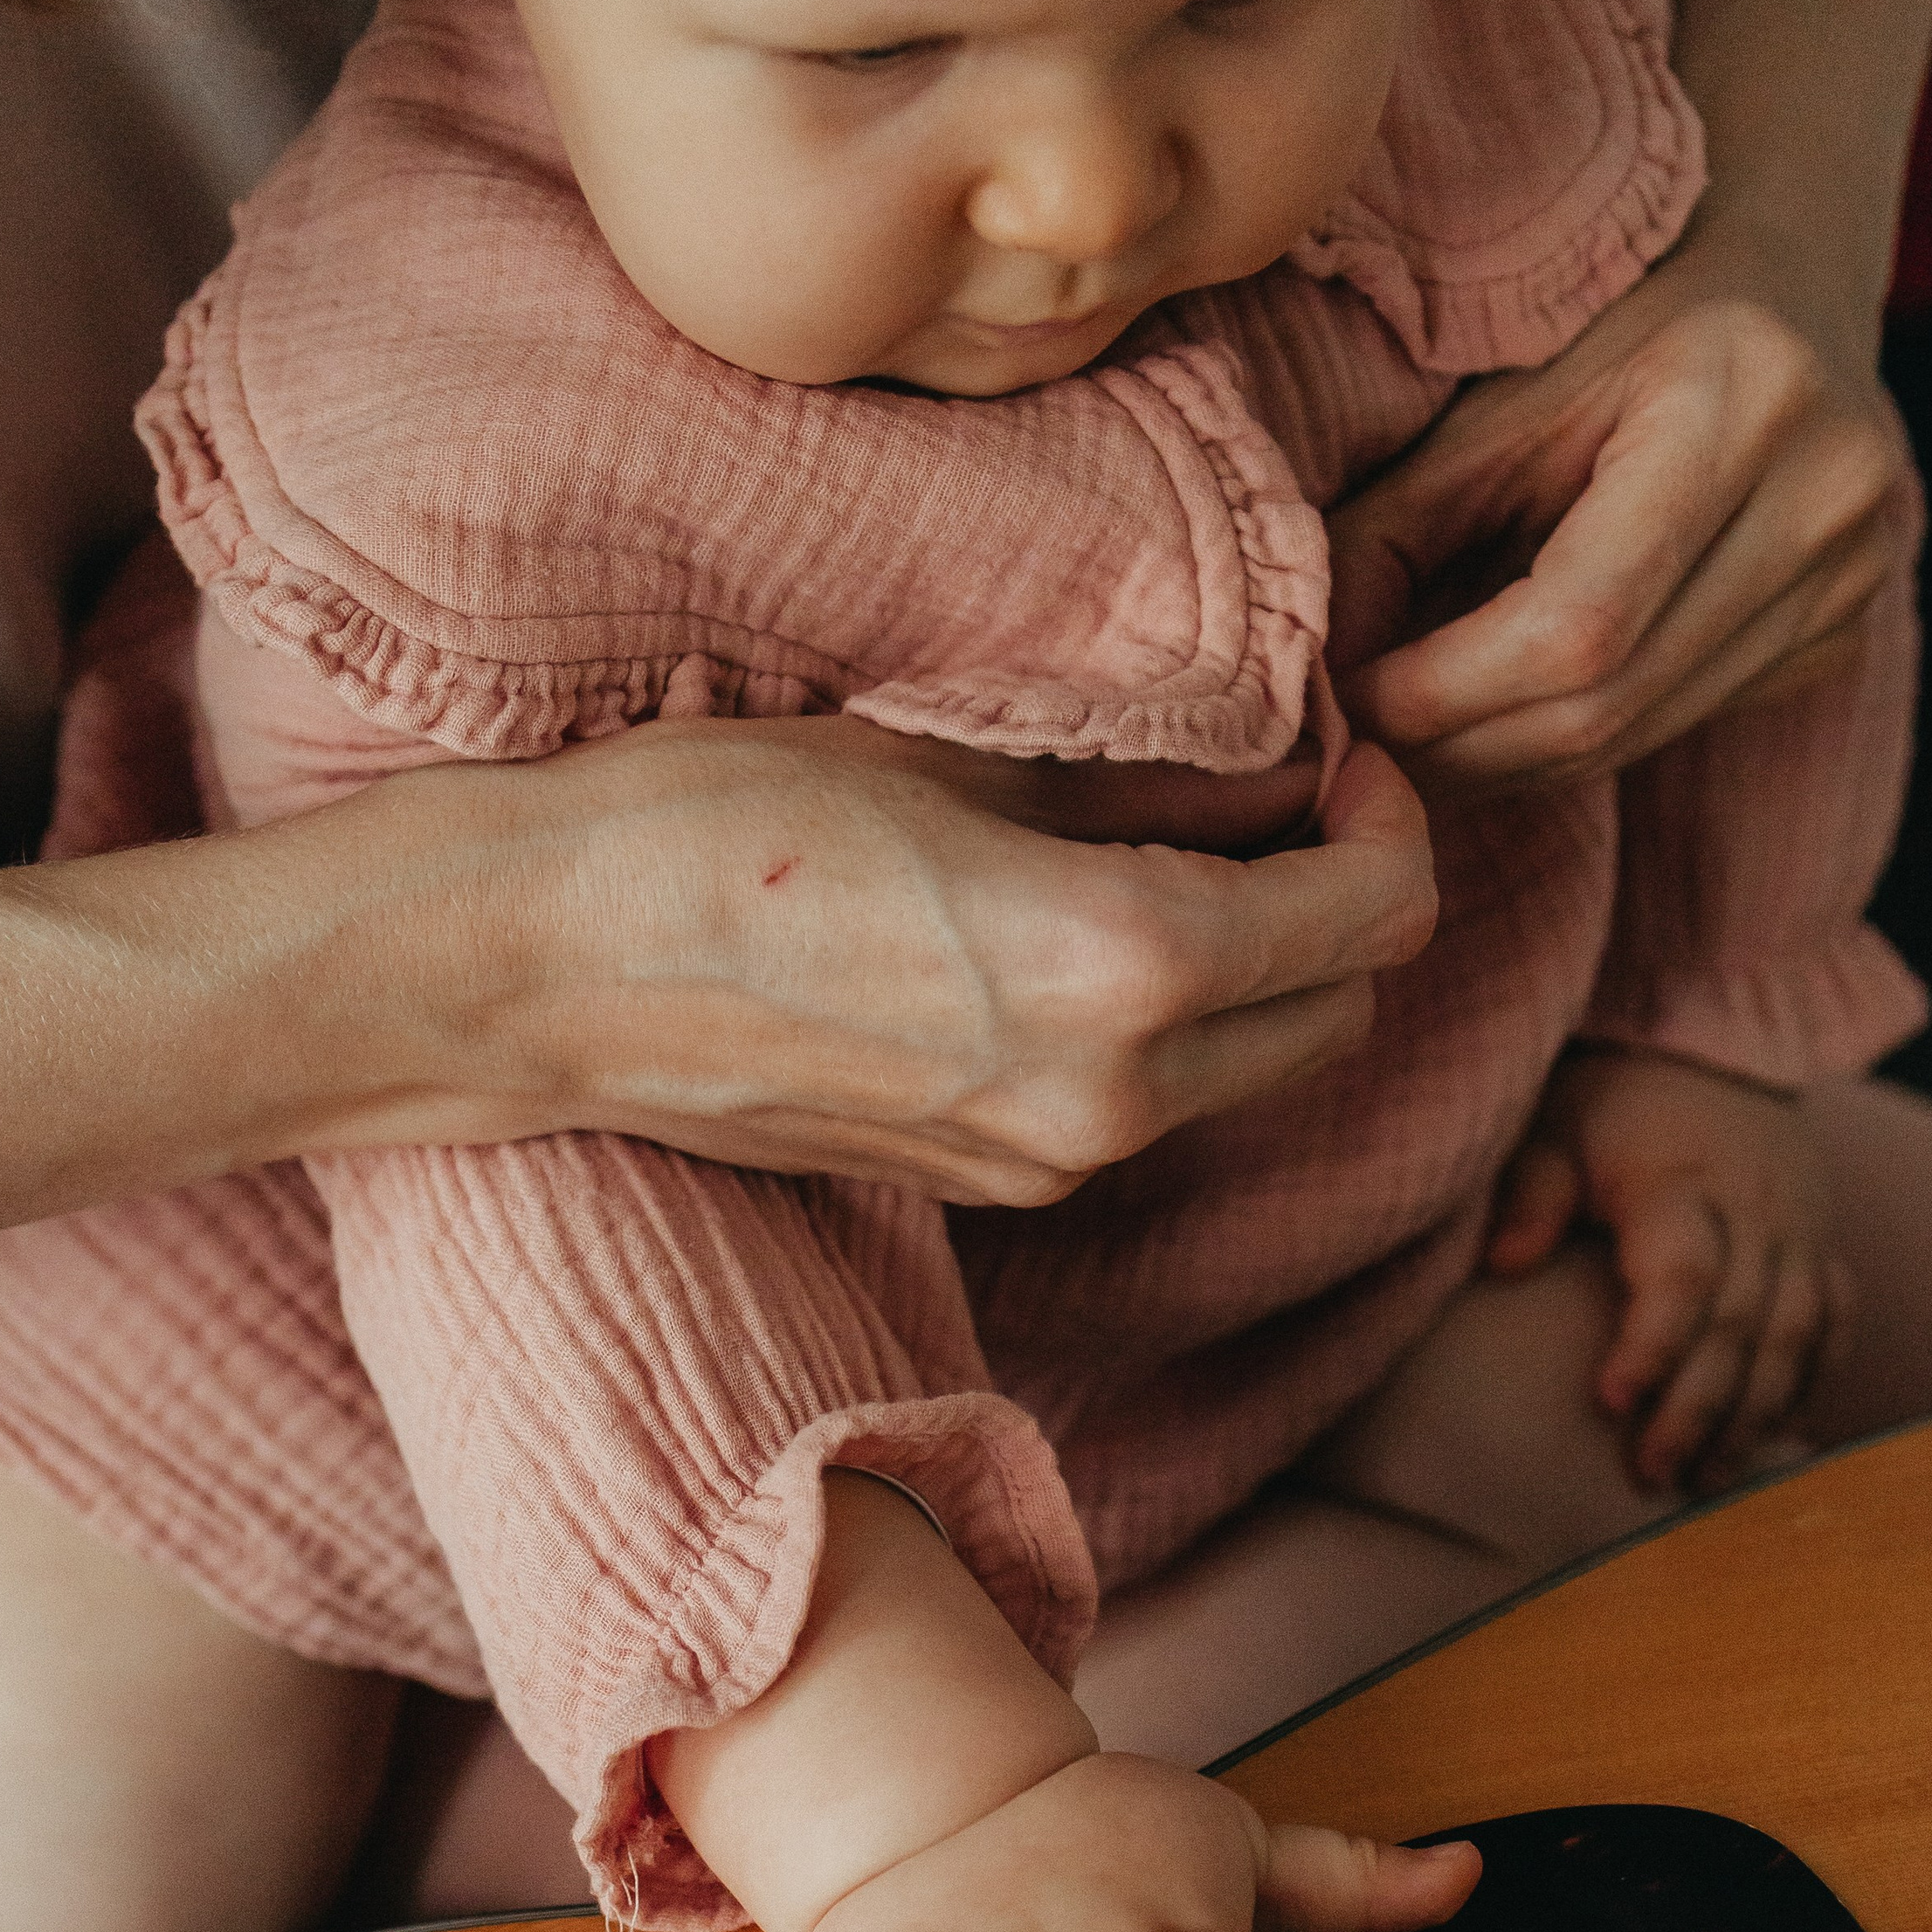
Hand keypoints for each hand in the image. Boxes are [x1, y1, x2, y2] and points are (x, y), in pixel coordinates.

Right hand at [466, 716, 1433, 1209]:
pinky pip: (1144, 1107)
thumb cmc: (719, 819)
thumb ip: (1146, 772)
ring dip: (1256, 973)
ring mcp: (1052, 1161)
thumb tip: (1276, 764)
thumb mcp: (955, 746)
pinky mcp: (992, 1185)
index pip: (1374, 913)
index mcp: (1124, 969)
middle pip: (1340, 1011)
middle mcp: (1112, 1096)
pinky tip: (1073, 938)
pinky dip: (1166, 1031)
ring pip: (1251, 1071)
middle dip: (1340, 901)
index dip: (1386, 818)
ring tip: (1167, 857)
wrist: (545, 970)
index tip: (1338, 751)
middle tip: (1273, 799)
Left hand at [1326, 218, 1914, 794]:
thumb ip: (1399, 527)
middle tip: (1362, 752)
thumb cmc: (1623, 324)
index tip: (1350, 705)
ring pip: (1636, 737)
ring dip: (1502, 762)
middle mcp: (1826, 497)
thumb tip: (1306, 665)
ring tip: (1415, 745)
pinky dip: (1569, 741)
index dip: (1445, 690)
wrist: (1787, 286)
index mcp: (1742, 399)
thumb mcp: (1503, 396)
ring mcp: (1851, 578)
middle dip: (1460, 747)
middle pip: (1608, 702)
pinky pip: (1673, 727)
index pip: (1578, 622)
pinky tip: (1506, 719)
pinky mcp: (1842, 636)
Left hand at [1484, 1047, 1850, 1490]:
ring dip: (1755, 1415)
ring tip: (1707, 1482)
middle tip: (1652, 1474)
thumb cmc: (1608, 1098)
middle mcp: (1754, 1209)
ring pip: (1797, 1336)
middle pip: (1742, 1324)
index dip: (1653, 1344)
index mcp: (1681, 1179)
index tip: (1608, 1400)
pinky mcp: (1820, 1245)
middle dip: (1699, 1407)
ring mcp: (1798, 1230)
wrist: (1704, 1044)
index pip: (1684, 1275)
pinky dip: (1810, 1382)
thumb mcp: (1553, 1125)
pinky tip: (1774, 1439)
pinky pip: (1833, 1322)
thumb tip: (1505, 1261)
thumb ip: (1532, 1192)